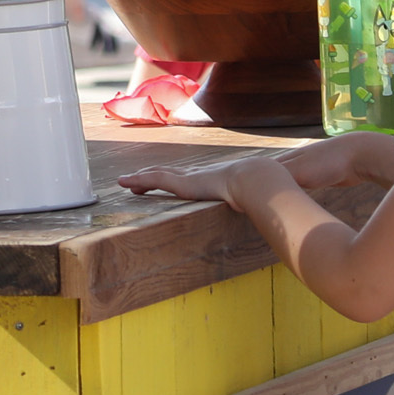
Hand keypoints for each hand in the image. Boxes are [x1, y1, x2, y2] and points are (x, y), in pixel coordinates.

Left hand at [119, 152, 290, 208]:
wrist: (257, 180)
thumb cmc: (258, 191)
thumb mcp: (252, 200)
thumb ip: (254, 207)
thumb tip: (268, 220)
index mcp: (209, 181)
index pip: (185, 179)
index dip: (172, 179)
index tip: (162, 183)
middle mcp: (196, 176)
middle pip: (167, 174)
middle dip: (150, 177)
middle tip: (135, 182)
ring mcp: (188, 178)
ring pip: (156, 175)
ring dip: (140, 179)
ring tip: (125, 182)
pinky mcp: (183, 183)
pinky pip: (155, 179)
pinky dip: (140, 180)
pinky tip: (127, 182)